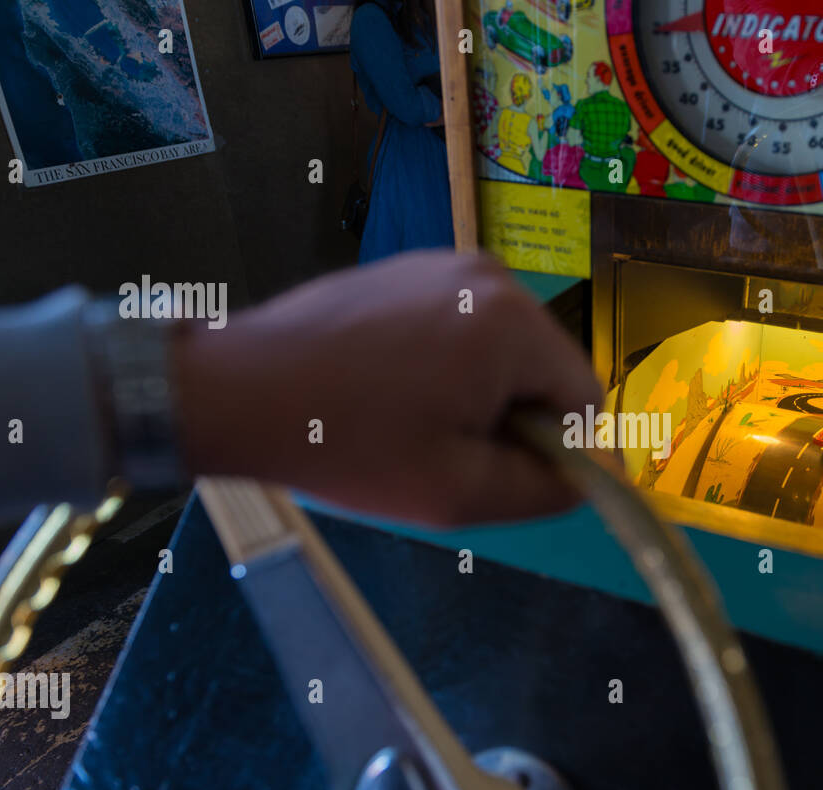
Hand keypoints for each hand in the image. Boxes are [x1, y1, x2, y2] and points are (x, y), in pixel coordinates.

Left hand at [174, 251, 601, 525]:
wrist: (237, 388)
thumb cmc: (349, 444)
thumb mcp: (456, 493)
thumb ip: (542, 489)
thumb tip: (583, 478)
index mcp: (513, 323)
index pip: (585, 399)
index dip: (557, 450)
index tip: (496, 472)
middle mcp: (491, 275)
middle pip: (545, 368)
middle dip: (513, 417)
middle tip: (446, 451)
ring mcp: (446, 263)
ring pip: (504, 350)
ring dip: (479, 393)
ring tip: (412, 420)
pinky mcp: (410, 268)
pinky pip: (463, 327)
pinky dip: (447, 364)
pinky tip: (393, 389)